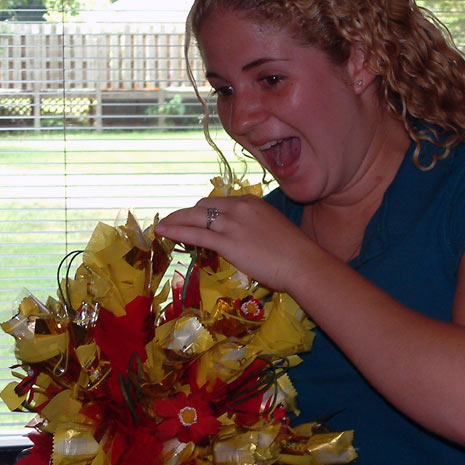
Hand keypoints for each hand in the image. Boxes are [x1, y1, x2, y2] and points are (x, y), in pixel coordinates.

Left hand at [156, 195, 314, 291]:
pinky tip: (164, 232)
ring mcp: (232, 224)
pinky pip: (195, 234)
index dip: (202, 211)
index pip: (218, 202)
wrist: (302, 263)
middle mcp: (239, 208)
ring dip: (175, 221)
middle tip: (174, 222)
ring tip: (162, 227)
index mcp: (251, 202)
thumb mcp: (273, 228)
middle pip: (202, 206)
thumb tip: (245, 237)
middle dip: (185, 214)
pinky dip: (176, 231)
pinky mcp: (227, 242)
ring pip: (195, 217)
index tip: (194, 218)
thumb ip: (254, 227)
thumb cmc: (294, 252)